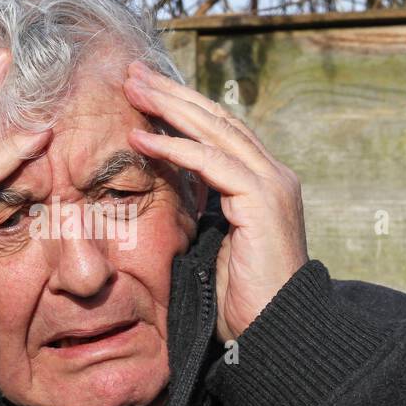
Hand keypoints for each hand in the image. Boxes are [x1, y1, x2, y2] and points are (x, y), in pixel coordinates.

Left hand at [123, 61, 307, 343]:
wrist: (274, 334)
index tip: (142, 92)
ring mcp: (272, 185)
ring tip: (131, 87)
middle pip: (216, 119)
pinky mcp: (263, 200)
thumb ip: (199, 215)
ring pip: (214, 130)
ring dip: (169, 106)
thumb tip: (168, 199)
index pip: (218, 132)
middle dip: (172, 93)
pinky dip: (174, 147)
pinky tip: (140, 136)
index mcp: (262, 184)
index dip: (181, 108)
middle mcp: (273, 176)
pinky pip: (211, 162)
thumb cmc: (242, 303)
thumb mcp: (212, 247)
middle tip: (132, 71)